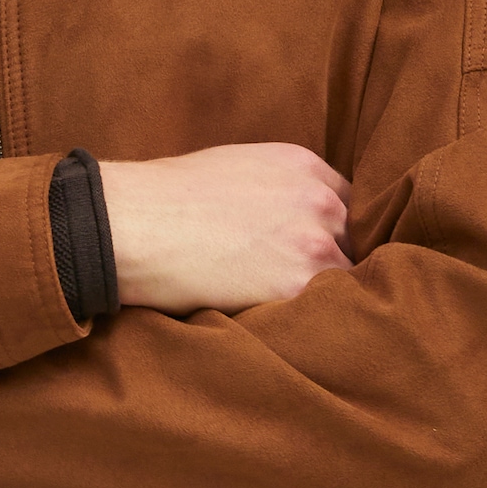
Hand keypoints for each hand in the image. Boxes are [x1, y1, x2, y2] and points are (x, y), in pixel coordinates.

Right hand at [97, 144, 350, 312]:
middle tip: (296, 285)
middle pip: (351, 242)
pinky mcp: (297, 284)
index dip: (330, 232)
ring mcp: (314, 242)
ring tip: (289, 308)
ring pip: (343, 278)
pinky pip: (323, 309)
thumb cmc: (165, 198)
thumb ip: (276, 188)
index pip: (347, 206)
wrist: (135, 223)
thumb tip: (282, 220)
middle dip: (330, 263)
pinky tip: (282, 320)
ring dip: (321, 294)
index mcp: (304, 166)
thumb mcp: (234, 167)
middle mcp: (319, 200)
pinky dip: (307, 317)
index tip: (311, 253)